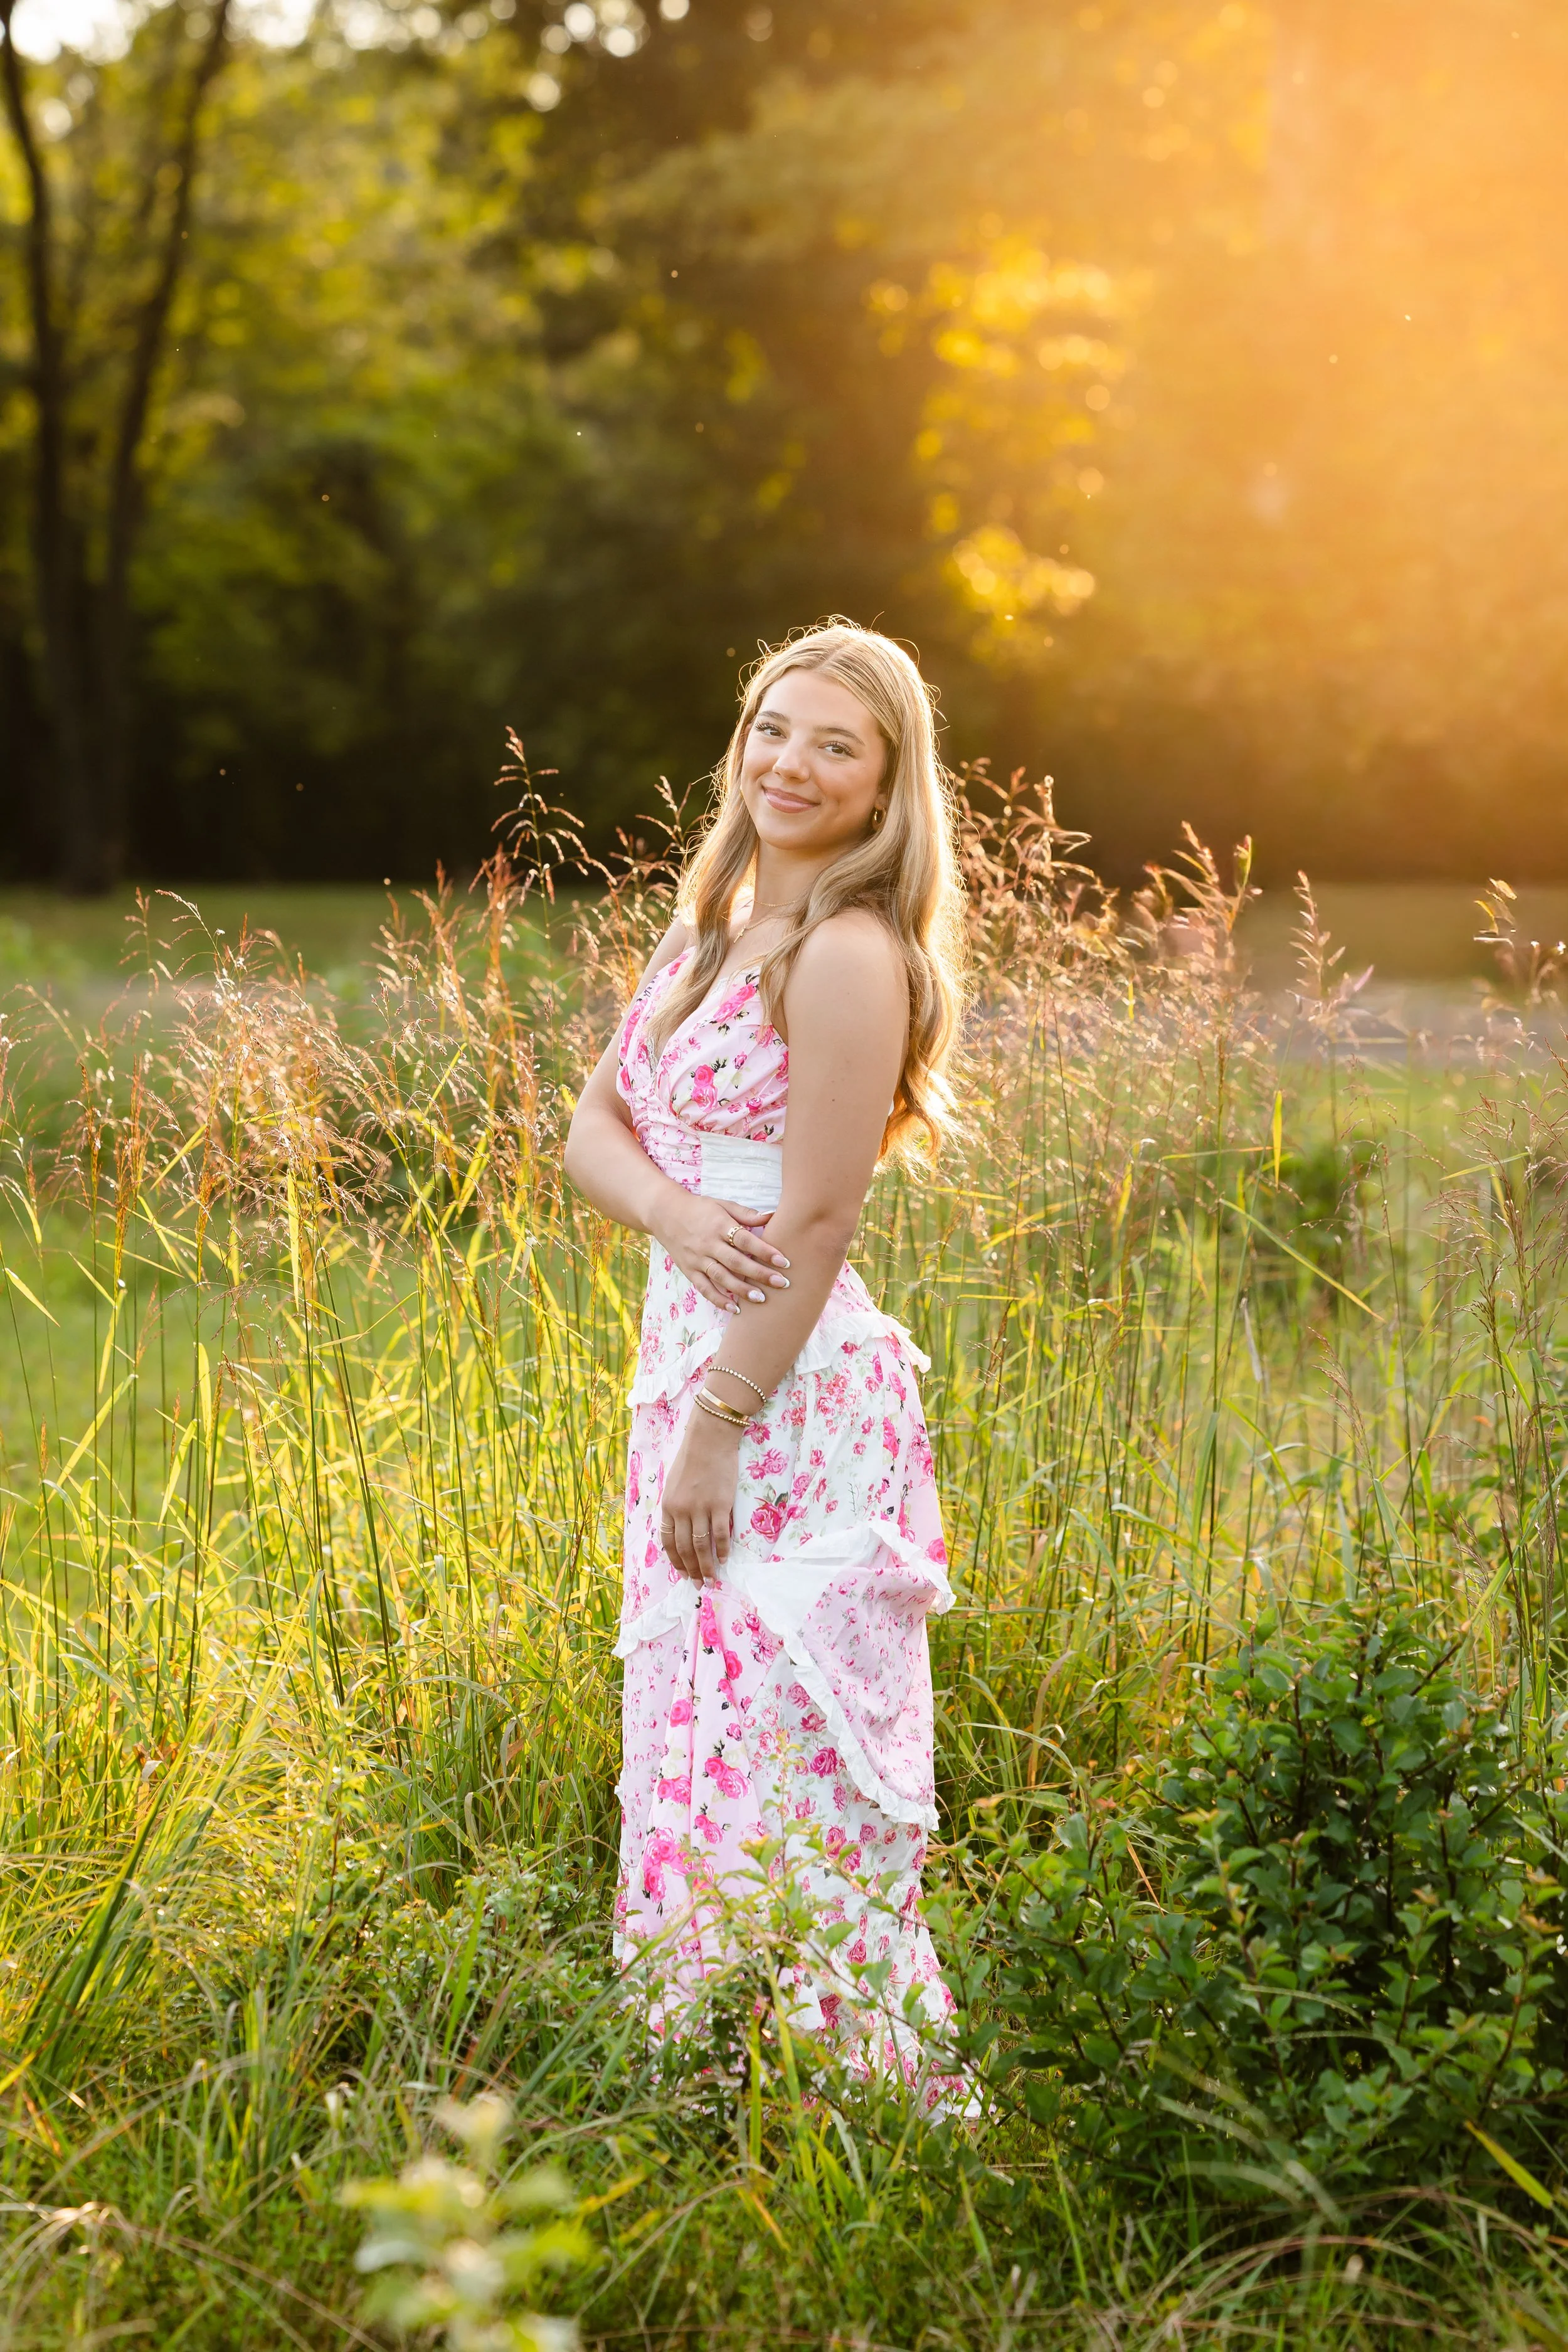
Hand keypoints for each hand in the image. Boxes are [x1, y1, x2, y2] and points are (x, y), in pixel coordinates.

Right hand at [655, 1192, 790, 1312]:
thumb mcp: (722, 1205)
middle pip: (736, 1262)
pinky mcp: (689, 1271)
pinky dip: (718, 1300)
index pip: (745, 1240)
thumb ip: (746, 1214)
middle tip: (782, 1283)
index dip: (765, 1251)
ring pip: (722, 1277)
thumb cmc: (699, 1209)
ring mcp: (697, 1259)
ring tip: (762, 1299)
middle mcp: (708, 1243)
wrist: (665, 1214)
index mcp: (719, 1225)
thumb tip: (772, 1216)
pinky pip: (704, 1288)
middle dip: (760, 1274)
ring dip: (742, 1290)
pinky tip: (735, 1309)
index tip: (784, 1261)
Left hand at [660, 1408, 740, 1582]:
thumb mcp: (674, 1483)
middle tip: (699, 1584)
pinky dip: (722, 1550)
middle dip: (691, 1569)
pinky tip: (725, 1558)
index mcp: (668, 1506)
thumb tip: (682, 1528)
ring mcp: (700, 1508)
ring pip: (701, 1546)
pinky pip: (720, 1534)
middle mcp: (681, 1511)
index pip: (668, 1541)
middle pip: (684, 1548)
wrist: (709, 1439)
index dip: (675, 1560)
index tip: (683, 1573)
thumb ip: (676, 1506)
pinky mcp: (720, 1505)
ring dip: (706, 1566)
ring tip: (712, 1578)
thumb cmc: (692, 1458)